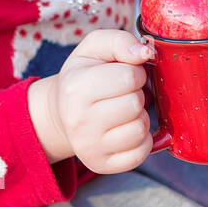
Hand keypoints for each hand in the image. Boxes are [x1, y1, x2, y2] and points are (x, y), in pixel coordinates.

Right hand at [45, 29, 155, 174]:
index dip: (134, 72)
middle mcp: (79, 121)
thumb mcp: (94, 48)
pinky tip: (125, 130)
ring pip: (140, 130)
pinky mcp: (101, 165)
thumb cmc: (84, 75)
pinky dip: (141, 140)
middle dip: (137, 95)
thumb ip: (120, 41)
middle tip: (121, 94)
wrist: (61, 113)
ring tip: (123, 112)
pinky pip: (140, 153)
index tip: (121, 75)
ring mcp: (89, 147)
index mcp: (76, 88)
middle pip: (136, 104)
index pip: (130, 76)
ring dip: (139, 117)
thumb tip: (146, 53)